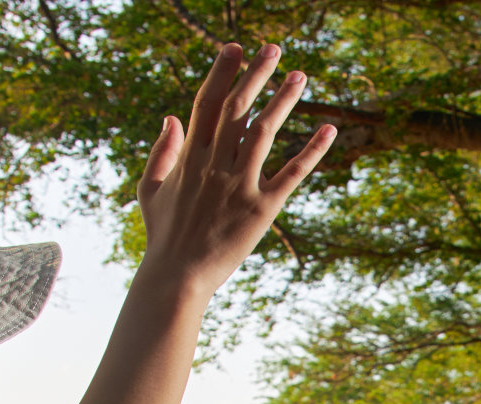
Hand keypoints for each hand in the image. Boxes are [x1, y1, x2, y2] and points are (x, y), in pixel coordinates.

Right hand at [136, 43, 335, 298]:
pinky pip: (291, 174)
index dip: (221, 73)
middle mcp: (214, 165)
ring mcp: (238, 186)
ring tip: (300, 76)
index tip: (235, 48)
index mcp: (190, 158)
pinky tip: (330, 130)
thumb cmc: (164, 236)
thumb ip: (162, 153)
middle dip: (254, 76)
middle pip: (237, 109)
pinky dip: (312, 151)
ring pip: (264, 133)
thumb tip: (171, 117)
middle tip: (273, 49)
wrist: (177, 277)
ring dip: (283, 101)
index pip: (206, 104)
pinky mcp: (261, 209)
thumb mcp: (151, 190)